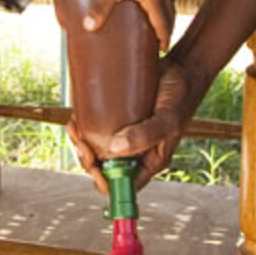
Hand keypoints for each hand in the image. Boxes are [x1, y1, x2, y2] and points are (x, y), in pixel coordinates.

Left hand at [70, 57, 203, 190]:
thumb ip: (146, 135)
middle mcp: (135, 152)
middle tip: (81, 140)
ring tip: (74, 126)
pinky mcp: (117, 119)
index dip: (104, 182)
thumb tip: (114, 149)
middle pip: (104, 169)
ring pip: (95, 150)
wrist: (181, 69)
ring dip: (80, 143)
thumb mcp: (168, 119)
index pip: (123, 186)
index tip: (93, 165)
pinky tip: (76, 116)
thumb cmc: (180, 97)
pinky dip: (82, 126)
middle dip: (87, 159)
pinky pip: (94, 129)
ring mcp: (125, 135)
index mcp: (149, 161)